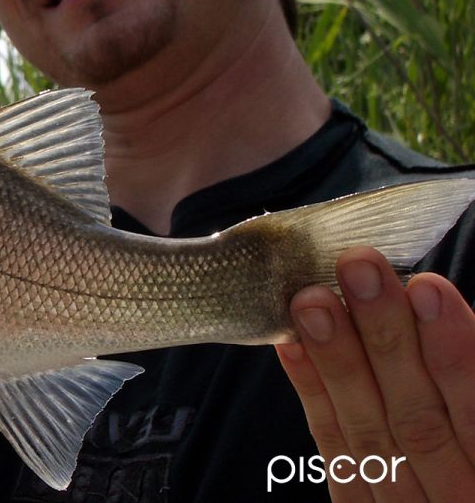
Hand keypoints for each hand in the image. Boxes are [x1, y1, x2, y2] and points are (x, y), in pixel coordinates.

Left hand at [276, 246, 474, 501]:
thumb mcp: (474, 408)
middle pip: (419, 418)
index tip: (427, 287)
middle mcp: (460, 494)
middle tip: (357, 268)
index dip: (455, 351)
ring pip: (370, 433)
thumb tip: (431, 297)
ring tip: (313, 300)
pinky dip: (314, 398)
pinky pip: (336, 455)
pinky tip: (292, 347)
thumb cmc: (467, 436)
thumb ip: (467, 365)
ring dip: (337, 360)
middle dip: (386, 337)